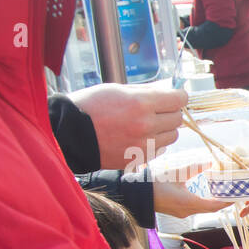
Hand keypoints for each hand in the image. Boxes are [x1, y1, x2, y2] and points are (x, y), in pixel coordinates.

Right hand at [70, 84, 187, 170]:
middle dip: (171, 112)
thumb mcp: (117, 90)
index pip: (178, 100)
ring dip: (165, 129)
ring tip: (147, 124)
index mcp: (140, 103)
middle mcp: (146, 125)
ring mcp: (143, 144)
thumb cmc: (90, 106)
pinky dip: (155, 142)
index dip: (179, 96)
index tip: (176, 96)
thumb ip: (145, 92)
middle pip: (177, 119)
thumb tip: (166, 91)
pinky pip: (159, 149)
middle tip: (159, 109)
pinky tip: (139, 136)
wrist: (69, 134)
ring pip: (172, 136)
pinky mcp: (139, 158)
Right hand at [152, 159, 229, 217]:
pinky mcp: (178, 213)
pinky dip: (204, 204)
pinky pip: (196, 210)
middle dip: (223, 202)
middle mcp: (188, 211)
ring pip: (204, 210)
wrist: (137, 196)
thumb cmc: (155, 184)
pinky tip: (207, 196)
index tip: (236, 196)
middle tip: (232, 193)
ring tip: (222, 193)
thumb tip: (209, 163)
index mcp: (189, 203)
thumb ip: (194, 168)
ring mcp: (183, 214)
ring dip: (214, 204)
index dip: (227, 202)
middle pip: (211, 209)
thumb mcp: (176, 174)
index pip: (214, 206)